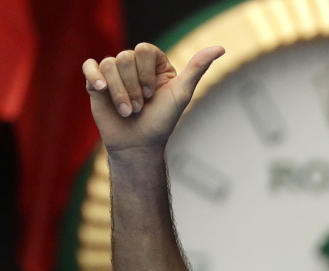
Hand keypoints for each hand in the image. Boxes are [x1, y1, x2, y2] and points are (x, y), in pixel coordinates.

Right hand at [82, 43, 224, 154]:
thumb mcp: (181, 94)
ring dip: (121, 93)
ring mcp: (114, 73)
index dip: (147, 73)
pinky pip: (90, 66)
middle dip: (134, 87)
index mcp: (153, 64)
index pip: (144, 49)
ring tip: (129, 111)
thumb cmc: (161, 122)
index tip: (152, 94)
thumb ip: (197, 68)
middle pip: (126, 57)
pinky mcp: (96, 82)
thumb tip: (220, 48)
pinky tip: (101, 89)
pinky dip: (95, 76)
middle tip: (141, 107)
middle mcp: (133, 65)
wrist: (139, 146)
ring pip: (109, 64)